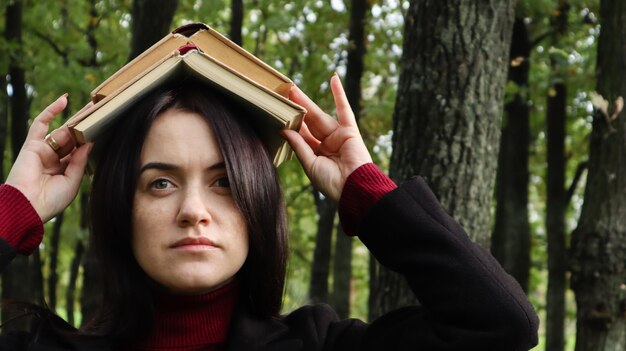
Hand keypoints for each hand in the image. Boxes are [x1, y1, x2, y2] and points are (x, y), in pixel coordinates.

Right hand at [6, 95, 91, 221]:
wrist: (27, 205)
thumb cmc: (51, 200)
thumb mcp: (72, 181)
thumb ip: (80, 161)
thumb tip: (89, 142)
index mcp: (65, 170)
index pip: (80, 151)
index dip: (91, 141)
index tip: (105, 130)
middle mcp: (55, 159)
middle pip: (73, 138)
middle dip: (86, 126)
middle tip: (101, 110)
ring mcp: (43, 151)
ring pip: (62, 130)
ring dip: (77, 118)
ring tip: (93, 105)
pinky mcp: (32, 145)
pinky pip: (40, 124)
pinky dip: (51, 111)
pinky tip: (64, 100)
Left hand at [282, 74, 371, 202]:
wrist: (353, 189)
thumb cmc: (332, 183)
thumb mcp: (310, 164)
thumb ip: (299, 145)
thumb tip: (284, 129)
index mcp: (317, 154)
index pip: (301, 136)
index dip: (291, 124)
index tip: (278, 113)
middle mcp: (327, 144)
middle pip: (308, 123)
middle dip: (297, 109)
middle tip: (283, 94)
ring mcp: (338, 136)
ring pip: (319, 116)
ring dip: (307, 102)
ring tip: (293, 88)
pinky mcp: (350, 131)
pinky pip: (344, 110)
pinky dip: (339, 94)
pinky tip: (333, 78)